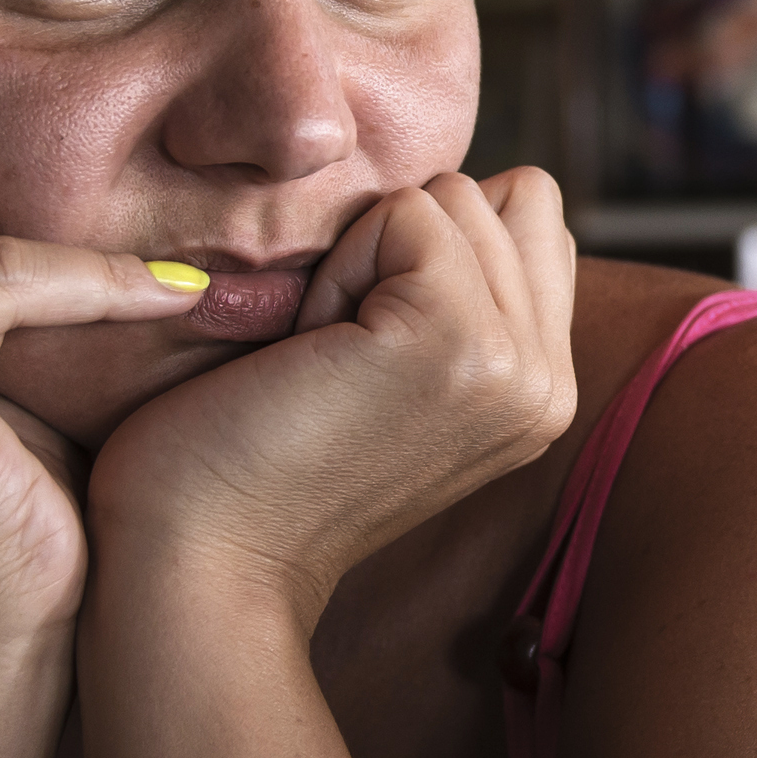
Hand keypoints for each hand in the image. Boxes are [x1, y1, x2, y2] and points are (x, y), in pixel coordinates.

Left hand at [84, 168, 576, 621]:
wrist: (203, 561)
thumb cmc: (254, 458)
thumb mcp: (390, 370)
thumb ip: (460, 294)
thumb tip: (463, 196)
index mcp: (545, 392)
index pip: (529, 219)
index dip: (428, 247)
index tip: (364, 347)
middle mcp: (553, 385)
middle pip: (504, 196)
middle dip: (402, 246)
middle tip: (340, 357)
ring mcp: (517, 367)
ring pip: (458, 196)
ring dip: (367, 257)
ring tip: (326, 360)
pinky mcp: (460, 341)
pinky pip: (408, 214)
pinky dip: (341, 267)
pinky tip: (311, 353)